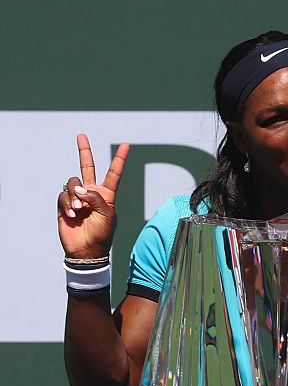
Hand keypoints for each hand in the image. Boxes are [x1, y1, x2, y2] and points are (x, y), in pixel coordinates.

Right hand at [57, 134, 130, 258]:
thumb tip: (79, 188)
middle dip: (84, 151)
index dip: (119, 159)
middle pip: (87, 167)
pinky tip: (72, 214)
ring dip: (76, 195)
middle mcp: (91, 192)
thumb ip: (96, 197)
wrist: (86, 250)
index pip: (114, 173)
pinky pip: (63, 194)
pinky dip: (68, 203)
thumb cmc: (101, 234)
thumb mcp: (107, 214)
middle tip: (81, 135)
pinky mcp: (64, 203)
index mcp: (107, 194)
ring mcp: (77, 197)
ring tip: (80, 210)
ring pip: (73, 182)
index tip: (126, 145)